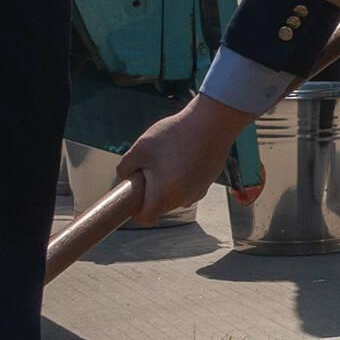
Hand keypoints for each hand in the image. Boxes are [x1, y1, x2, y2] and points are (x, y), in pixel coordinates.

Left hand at [117, 92, 249, 222]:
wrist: (213, 121)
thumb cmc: (175, 134)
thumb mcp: (141, 147)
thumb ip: (125, 167)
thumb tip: (126, 177)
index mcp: (164, 194)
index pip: (146, 218)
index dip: (136, 210)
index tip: (135, 194)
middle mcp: (183, 198)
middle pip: (160, 206)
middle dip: (153, 191)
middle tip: (152, 165)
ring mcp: (198, 191)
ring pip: (175, 196)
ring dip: (169, 184)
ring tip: (170, 156)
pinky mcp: (208, 182)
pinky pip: (188, 187)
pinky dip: (183, 177)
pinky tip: (184, 155)